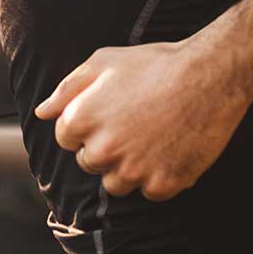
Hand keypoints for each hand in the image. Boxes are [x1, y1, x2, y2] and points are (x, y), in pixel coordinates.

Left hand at [33, 42, 248, 201]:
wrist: (209, 76)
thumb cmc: (154, 64)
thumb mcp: (104, 61)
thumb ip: (67, 89)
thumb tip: (43, 112)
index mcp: (82, 120)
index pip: (67, 138)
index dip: (88, 124)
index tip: (110, 113)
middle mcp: (102, 150)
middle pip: (90, 163)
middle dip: (105, 147)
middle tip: (133, 124)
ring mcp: (133, 171)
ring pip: (116, 184)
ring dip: (128, 169)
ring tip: (150, 139)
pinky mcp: (163, 184)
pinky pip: (150, 192)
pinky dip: (159, 177)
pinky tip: (170, 150)